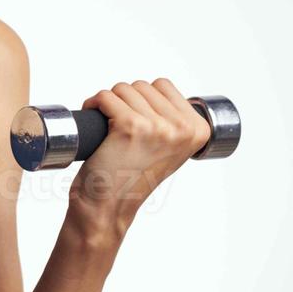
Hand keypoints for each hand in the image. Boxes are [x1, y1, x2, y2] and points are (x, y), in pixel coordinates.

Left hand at [72, 78, 211, 230]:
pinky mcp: (130, 126)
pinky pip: (105, 96)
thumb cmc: (132, 177)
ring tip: (109, 128)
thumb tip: (161, 92)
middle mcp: (182, 128)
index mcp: (198, 130)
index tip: (138, 121)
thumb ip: (175, 122)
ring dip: (109, 103)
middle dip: (126, 101)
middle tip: (121, 128)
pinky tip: (96, 122)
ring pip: (123, 89)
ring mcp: (157, 127)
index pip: (164, 85)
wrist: (108, 206)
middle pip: (143, 85)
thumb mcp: (170, 150)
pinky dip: (93, 104)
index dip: (145, 99)